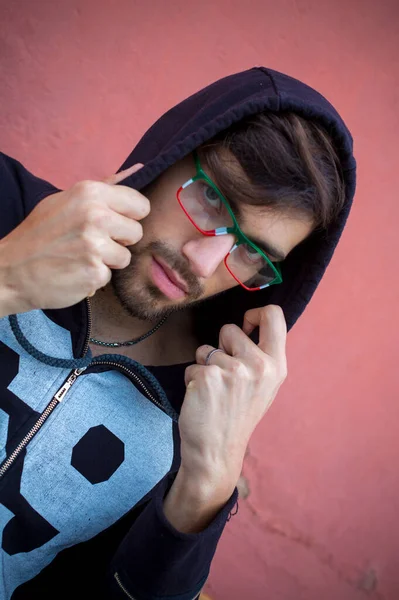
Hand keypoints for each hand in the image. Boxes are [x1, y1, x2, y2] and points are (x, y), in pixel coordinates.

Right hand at [0, 163, 146, 314]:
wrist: (11, 269)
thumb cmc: (40, 233)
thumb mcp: (66, 200)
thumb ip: (104, 187)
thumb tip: (138, 169)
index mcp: (90, 193)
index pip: (140, 205)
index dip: (129, 216)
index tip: (114, 222)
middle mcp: (96, 216)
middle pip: (136, 232)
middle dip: (119, 240)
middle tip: (92, 242)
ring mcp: (95, 246)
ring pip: (125, 257)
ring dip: (107, 261)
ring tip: (81, 256)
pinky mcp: (94, 272)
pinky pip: (109, 275)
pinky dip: (94, 277)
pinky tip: (75, 270)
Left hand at [163, 305, 286, 531]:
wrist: (216, 452)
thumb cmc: (238, 416)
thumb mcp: (264, 386)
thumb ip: (261, 355)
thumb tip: (250, 323)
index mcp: (276, 365)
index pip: (274, 315)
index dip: (255, 314)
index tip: (245, 328)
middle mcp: (258, 365)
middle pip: (230, 329)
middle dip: (220, 347)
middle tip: (226, 376)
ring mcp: (233, 371)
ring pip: (206, 348)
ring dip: (204, 366)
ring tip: (214, 391)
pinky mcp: (207, 377)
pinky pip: (192, 365)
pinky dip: (192, 379)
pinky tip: (202, 398)